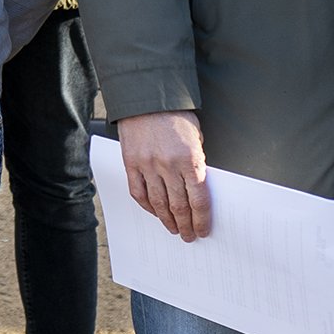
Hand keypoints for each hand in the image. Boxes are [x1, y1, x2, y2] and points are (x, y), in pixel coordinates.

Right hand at [118, 110, 211, 240]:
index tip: (203, 230)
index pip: (199, 200)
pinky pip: (138, 192)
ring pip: (159, 203)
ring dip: (167, 221)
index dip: (202, 220)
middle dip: (186, 225)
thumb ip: (197, 163)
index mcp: (190, 159)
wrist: (147, 97)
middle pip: (179, 206)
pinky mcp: (131, 163)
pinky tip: (154, 212)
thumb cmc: (175, 116)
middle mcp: (168, 165)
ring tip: (173, 229)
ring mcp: (147, 165)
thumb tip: (198, 188)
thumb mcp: (196, 138)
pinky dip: (147, 206)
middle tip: (188, 235)